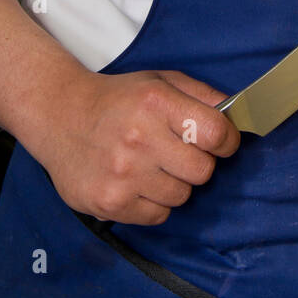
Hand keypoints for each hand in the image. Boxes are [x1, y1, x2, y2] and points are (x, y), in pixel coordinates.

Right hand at [33, 68, 239, 225]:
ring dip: (174, 184)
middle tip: (176, 152)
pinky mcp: (109, 202)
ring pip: (182, 196)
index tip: (218, 141)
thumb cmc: (118, 100)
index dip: (226, 140)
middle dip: (197, 162)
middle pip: (203, 171)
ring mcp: (122, 173)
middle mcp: (139, 137)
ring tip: (151, 165)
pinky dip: (153, 202)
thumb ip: (203, 95)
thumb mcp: (160, 82)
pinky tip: (136, 181)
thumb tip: (238, 115)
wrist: (59, 115)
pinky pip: (158, 215)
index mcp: (155, 102)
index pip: (216, 133)